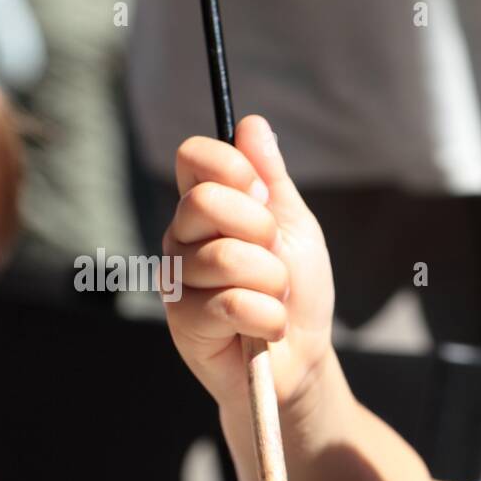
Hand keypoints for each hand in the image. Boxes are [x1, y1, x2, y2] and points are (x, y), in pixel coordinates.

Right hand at [162, 115, 335, 409]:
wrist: (302, 357)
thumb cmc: (297, 292)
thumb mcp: (296, 227)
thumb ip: (272, 179)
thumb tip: (251, 123)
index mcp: (205, 207)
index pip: (193, 157)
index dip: (233, 168)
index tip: (262, 196)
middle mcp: (182, 238)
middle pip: (205, 201)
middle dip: (261, 231)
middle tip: (274, 258)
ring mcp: (179, 280)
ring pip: (227, 258)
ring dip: (272, 283)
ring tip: (274, 298)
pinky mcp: (184, 324)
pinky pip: (233, 304)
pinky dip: (268, 317)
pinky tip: (266, 328)